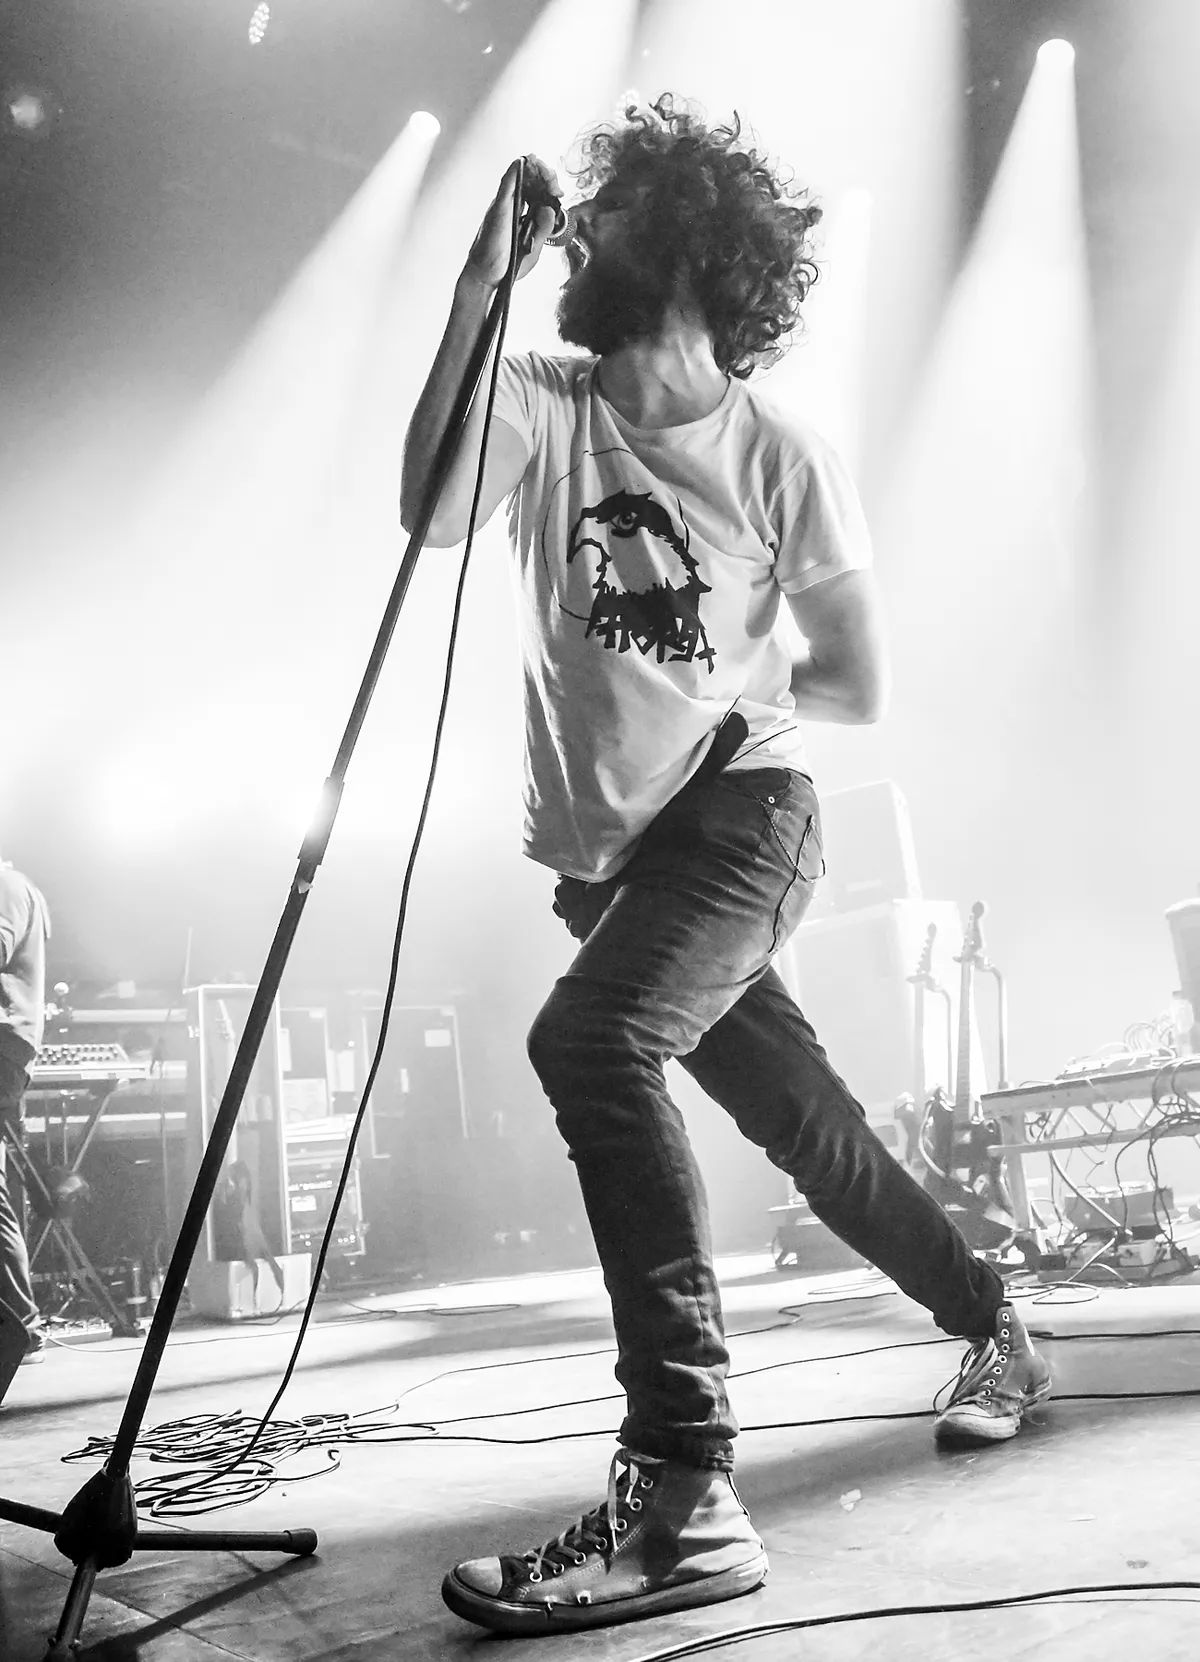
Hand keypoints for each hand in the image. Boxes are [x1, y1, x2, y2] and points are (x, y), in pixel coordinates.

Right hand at [462, 155, 560, 289]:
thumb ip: (544, 228)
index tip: (558, 194)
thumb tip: (549, 208)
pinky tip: (525, 162)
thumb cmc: (508, 265)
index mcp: (522, 213)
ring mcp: (505, 205)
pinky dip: (516, 171)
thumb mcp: (534, 246)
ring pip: (520, 176)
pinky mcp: (499, 209)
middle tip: (555, 185)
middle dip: (546, 176)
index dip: (549, 187)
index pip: (537, 190)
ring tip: (547, 171)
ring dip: (536, 170)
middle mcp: (513, 205)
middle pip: (530, 179)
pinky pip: (507, 184)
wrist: (489, 278)